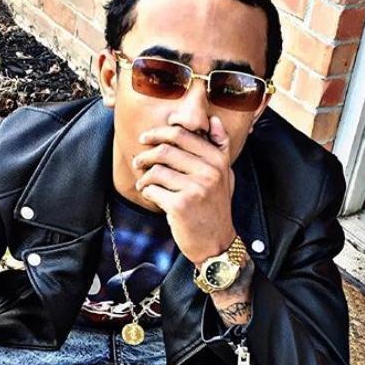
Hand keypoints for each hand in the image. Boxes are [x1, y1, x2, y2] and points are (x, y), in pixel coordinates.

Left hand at [132, 116, 236, 265]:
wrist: (216, 243)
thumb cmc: (216, 208)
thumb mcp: (226, 176)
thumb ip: (221, 148)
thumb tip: (215, 120)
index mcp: (218, 160)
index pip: (182, 134)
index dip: (159, 133)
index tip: (146, 139)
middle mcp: (209, 172)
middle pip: (165, 150)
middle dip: (146, 154)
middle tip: (138, 161)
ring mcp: (195, 189)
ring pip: (156, 170)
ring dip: (144, 175)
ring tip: (143, 182)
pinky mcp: (180, 206)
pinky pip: (153, 189)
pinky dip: (147, 191)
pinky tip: (149, 195)